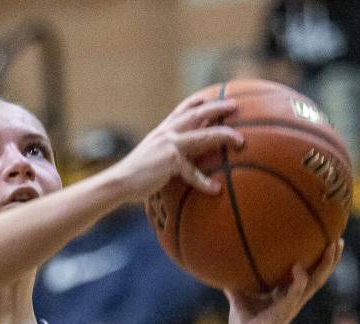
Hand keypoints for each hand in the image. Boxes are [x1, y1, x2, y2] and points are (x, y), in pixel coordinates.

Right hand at [111, 94, 243, 201]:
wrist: (118, 182)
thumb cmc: (132, 176)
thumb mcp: (148, 158)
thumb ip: (162, 156)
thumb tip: (172, 165)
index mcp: (161, 131)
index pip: (181, 110)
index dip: (196, 102)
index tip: (208, 97)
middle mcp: (167, 133)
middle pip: (197, 114)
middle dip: (218, 107)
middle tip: (235, 105)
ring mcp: (170, 144)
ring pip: (204, 136)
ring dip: (225, 135)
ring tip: (241, 140)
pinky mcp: (171, 161)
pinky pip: (193, 172)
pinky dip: (205, 182)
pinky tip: (215, 189)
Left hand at [227, 240, 343, 323]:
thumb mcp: (238, 300)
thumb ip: (235, 286)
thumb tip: (223, 272)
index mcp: (285, 296)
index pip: (303, 275)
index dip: (313, 261)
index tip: (320, 243)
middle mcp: (293, 299)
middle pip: (317, 276)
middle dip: (328, 259)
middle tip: (337, 241)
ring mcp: (292, 304)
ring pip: (316, 281)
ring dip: (326, 264)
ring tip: (334, 246)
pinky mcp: (286, 310)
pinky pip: (296, 292)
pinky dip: (299, 279)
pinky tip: (298, 267)